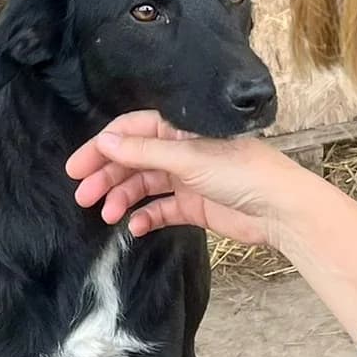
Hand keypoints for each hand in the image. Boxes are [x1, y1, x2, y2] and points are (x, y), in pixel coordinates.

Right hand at [66, 112, 300, 249]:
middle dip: (106, 176)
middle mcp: (181, 150)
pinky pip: (161, 209)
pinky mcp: (194, 205)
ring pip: (143, 186)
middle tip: (82, 196)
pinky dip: (146, 217)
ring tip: (107, 214)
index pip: (130, 133)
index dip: (102, 148)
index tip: (77, 168)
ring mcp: (187, 179)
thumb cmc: (241, 172)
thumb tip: (104, 141)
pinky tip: (134, 227)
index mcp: (179, 129)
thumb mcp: (188, 158)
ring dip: (122, 198)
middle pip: (133, 160)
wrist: (279, 208)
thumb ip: (144, 151)